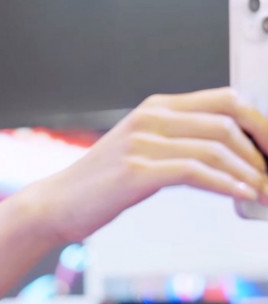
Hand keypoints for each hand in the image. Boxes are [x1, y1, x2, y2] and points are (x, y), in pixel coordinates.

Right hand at [35, 87, 267, 243]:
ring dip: (249, 173)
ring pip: (216, 147)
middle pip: (228, 121)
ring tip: (264, 192)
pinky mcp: (137, 171)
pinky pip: (195, 172)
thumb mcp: (144, 153)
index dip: (260, 122)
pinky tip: (242, 196)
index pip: (226, 99)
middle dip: (261, 150)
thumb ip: (182, 146)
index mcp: (157, 107)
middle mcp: (152, 118)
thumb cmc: (103, 185)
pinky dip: (226, 184)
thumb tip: (236, 162)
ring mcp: (143, 142)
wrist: (57, 204)